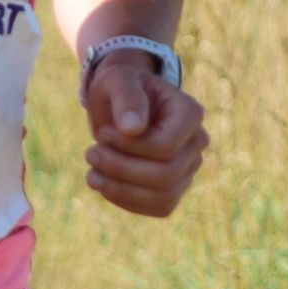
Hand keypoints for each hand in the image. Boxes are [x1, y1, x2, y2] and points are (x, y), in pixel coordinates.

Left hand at [80, 54, 206, 216]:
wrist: (120, 105)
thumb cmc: (120, 88)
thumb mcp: (117, 80)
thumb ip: (126, 97)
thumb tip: (133, 129)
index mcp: (190, 113)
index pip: (165, 147)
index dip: (128, 147)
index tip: (103, 134)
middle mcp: (197, 143)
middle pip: (165, 175)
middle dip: (120, 169)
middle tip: (90, 153)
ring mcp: (189, 168)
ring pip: (163, 198)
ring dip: (121, 190)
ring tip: (92, 173)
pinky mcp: (175, 188)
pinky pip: (159, 208)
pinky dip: (127, 201)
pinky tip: (103, 184)